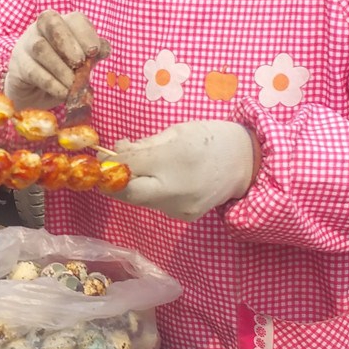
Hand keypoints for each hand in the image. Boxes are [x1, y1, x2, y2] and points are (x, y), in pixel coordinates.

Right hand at [5, 10, 108, 109]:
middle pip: (50, 21)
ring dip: (60, 68)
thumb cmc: (61, 73)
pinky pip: (32, 71)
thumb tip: (103, 49)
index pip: (73, 18)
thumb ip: (93, 55)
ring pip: (40, 47)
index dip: (85, 33)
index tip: (94, 52)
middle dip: (67, 42)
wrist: (34, 94)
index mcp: (61, 23)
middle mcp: (40, 28)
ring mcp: (25, 45)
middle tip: (80, 63)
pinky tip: (63, 93)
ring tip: (73, 85)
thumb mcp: (81, 64)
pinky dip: (51, 83)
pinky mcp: (16, 66)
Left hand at [104, 120, 257, 221]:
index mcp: (172, 159)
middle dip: (114, 182)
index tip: (100, 158)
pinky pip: (157, 205)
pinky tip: (164, 180)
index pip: (128, 167)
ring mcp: (179, 208)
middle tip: (108, 170)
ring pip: (141, 200)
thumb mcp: (175, 132)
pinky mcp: (184, 217)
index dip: (109, 164)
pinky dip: (152, 192)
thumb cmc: (210, 138)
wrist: (247, 161)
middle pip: (128, 193)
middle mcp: (174, 189)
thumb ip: (142, 145)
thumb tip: (114, 153)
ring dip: (134, 185)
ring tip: (142, 168)